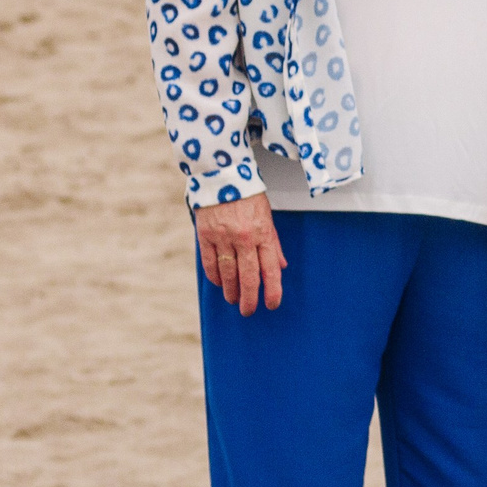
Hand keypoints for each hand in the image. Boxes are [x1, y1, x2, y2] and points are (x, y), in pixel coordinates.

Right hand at [195, 192, 285, 314]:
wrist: (223, 174)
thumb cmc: (248, 196)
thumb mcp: (267, 217)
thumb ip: (273, 244)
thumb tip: (280, 267)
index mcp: (263, 233)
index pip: (271, 269)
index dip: (272, 291)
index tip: (272, 305)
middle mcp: (244, 238)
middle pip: (248, 277)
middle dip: (250, 299)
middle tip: (249, 311)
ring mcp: (223, 237)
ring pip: (228, 274)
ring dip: (231, 291)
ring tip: (233, 300)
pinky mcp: (205, 235)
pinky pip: (210, 263)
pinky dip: (214, 277)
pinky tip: (219, 284)